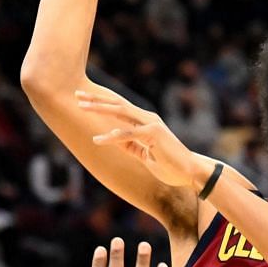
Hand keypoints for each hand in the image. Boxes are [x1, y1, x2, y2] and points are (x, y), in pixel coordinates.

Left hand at [77, 85, 256, 193]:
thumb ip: (130, 145)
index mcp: (144, 121)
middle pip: (117, 104)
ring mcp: (151, 124)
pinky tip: (98, 139)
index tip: (83, 99)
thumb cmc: (169, 164)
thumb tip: (113, 139)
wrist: (190, 172)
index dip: (100, 102)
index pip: (119, 108)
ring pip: (121, 112)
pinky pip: (129, 134)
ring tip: (82, 107)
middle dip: (96, 99)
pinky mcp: (154, 135)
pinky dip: (113, 136)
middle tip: (77, 94)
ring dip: (100, 108)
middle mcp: (146, 118)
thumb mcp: (144, 154)